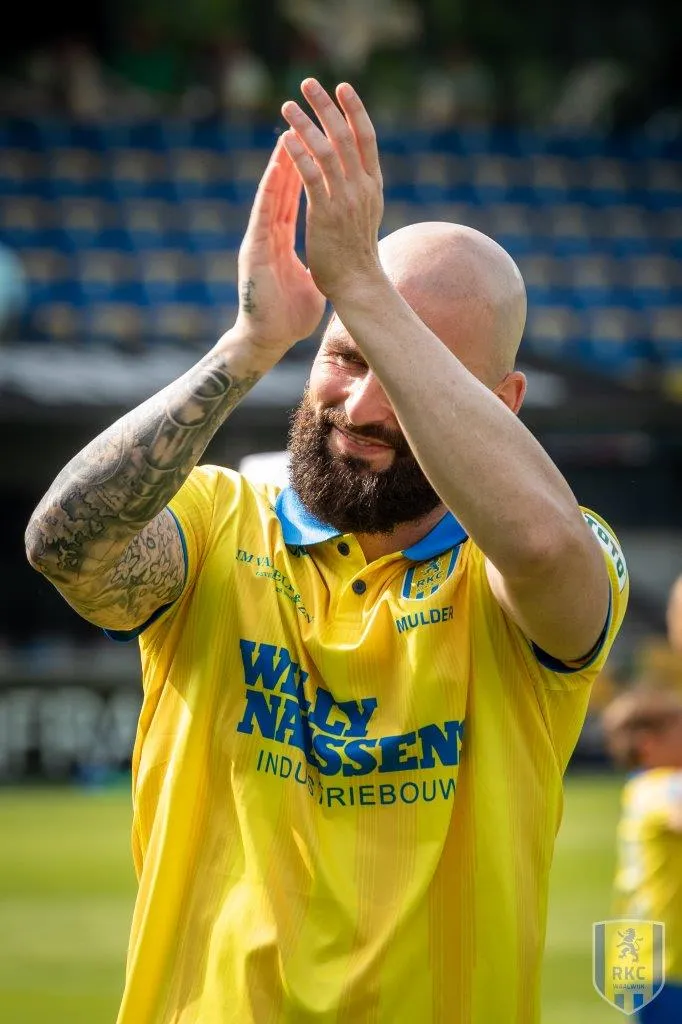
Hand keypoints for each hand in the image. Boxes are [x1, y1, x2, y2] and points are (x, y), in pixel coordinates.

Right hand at [235, 136, 326, 351]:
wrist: (268, 339)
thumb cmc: (288, 316)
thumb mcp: (307, 283)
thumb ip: (314, 264)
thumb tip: (330, 259)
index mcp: (282, 240)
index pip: (294, 198)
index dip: (305, 171)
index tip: (317, 146)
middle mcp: (270, 234)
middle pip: (283, 188)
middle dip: (293, 156)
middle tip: (302, 125)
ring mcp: (261, 239)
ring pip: (272, 194)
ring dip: (280, 164)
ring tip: (288, 134)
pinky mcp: (255, 249)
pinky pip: (264, 214)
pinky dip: (270, 190)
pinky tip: (276, 169)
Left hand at [281, 79, 384, 302]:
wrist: (359, 287)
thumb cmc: (358, 259)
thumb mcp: (365, 218)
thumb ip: (360, 194)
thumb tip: (357, 177)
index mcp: (373, 187)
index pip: (366, 139)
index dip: (355, 110)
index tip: (343, 88)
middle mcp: (362, 188)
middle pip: (346, 136)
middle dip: (327, 106)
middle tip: (309, 83)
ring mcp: (345, 200)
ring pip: (326, 150)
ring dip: (306, 124)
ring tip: (287, 106)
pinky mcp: (325, 214)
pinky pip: (311, 175)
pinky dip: (298, 154)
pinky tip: (285, 139)